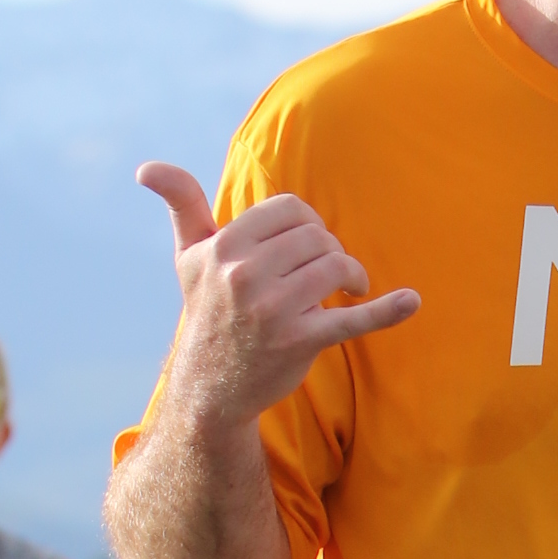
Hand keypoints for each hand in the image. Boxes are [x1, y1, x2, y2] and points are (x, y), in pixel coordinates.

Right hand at [138, 162, 420, 435]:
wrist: (209, 391)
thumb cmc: (207, 315)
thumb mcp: (189, 259)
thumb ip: (180, 206)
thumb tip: (146, 167)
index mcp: (223, 247)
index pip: (292, 210)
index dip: (308, 226)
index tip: (306, 249)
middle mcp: (244, 275)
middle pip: (318, 236)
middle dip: (330, 252)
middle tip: (326, 277)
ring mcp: (273, 310)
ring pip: (337, 266)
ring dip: (351, 276)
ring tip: (346, 291)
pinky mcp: (300, 342)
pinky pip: (352, 320)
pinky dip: (386, 310)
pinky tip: (411, 302)